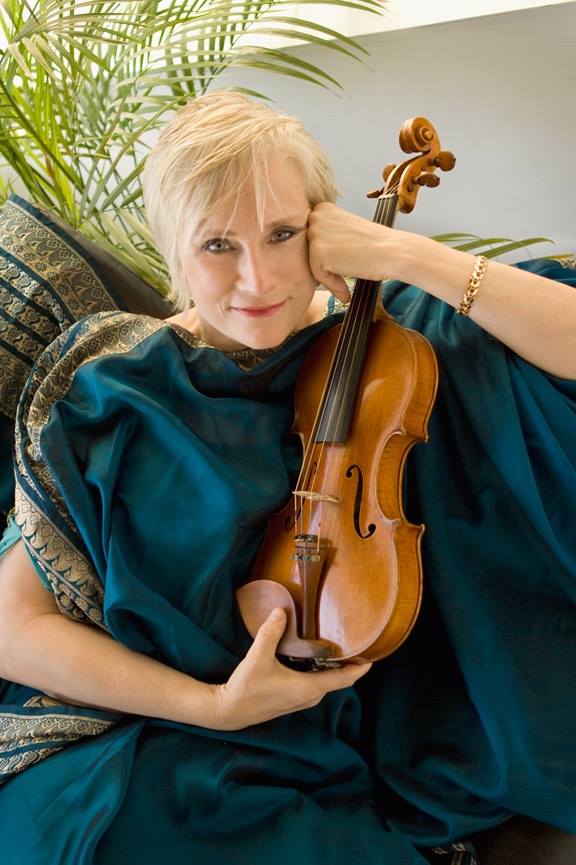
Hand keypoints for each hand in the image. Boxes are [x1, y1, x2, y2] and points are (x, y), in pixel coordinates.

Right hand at [209, 608, 370, 729]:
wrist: (229, 711)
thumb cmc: (246, 687)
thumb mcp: (257, 657)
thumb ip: (270, 633)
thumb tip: (282, 611)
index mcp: (306, 689)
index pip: (342, 680)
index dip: (359, 670)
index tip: (372, 659)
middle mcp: (308, 697)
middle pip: (336, 681)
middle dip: (347, 666)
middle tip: (354, 644)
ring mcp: (300, 700)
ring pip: (324, 683)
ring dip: (332, 670)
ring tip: (338, 649)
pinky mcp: (292, 700)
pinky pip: (315, 685)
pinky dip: (320, 673)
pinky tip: (314, 660)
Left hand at [307, 202, 392, 300]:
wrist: (392, 252)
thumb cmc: (374, 244)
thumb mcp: (345, 231)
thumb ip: (327, 236)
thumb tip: (310, 252)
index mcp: (322, 209)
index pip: (310, 239)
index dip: (324, 255)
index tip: (339, 265)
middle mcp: (316, 216)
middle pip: (307, 251)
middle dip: (323, 266)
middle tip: (342, 277)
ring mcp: (315, 233)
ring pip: (311, 264)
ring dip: (328, 276)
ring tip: (345, 283)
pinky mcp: (317, 252)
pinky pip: (317, 275)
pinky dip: (331, 285)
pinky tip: (346, 290)